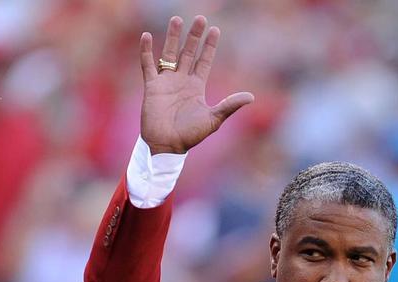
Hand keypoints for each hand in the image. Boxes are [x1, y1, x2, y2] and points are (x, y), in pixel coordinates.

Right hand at [139, 15, 253, 154]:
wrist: (168, 146)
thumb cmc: (190, 135)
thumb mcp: (213, 119)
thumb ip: (229, 105)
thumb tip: (251, 97)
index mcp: (196, 87)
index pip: (204, 61)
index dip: (209, 46)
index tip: (215, 30)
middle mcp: (182, 81)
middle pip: (188, 52)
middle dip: (194, 36)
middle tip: (200, 18)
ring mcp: (166, 82)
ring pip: (169, 54)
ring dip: (172, 37)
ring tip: (177, 19)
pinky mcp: (152, 86)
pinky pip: (148, 65)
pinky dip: (146, 51)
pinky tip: (147, 36)